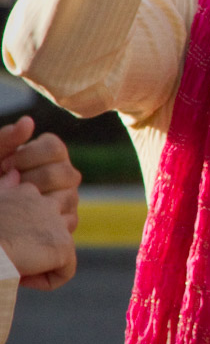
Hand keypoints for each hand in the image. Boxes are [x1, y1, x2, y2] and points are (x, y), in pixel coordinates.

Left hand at [0, 117, 80, 239]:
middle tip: (10, 185)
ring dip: (36, 201)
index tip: (5, 165)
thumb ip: (7, 139)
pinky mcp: (68, 222)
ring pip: (67, 198)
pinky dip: (42, 220)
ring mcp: (70, 197)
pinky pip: (64, 221)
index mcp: (51, 153)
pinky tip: (22, 218)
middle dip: (31, 180)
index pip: (55, 148)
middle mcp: (66, 173)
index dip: (28, 157)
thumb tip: (28, 121)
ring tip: (16, 203)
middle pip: (64, 173)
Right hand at [0, 168, 75, 289]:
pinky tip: (22, 279)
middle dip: (36, 249)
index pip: (38, 216)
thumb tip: (15, 172)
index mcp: (25, 192)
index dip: (22, 237)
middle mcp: (44, 203)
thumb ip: (4, 188)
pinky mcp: (62, 245)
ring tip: (14, 269)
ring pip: (58, 251)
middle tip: (10, 260)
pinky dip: (45, 281)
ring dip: (40, 264)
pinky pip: (65, 271)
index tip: (2, 245)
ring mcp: (55, 223)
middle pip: (51, 233)